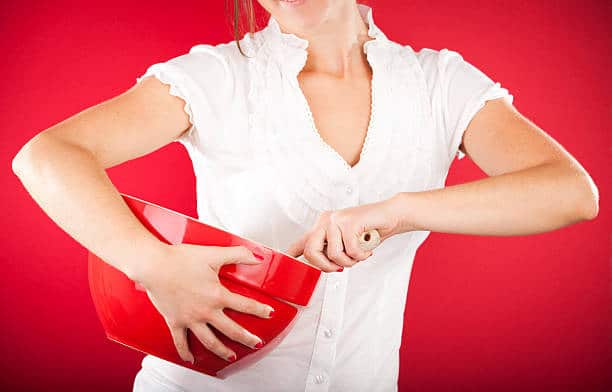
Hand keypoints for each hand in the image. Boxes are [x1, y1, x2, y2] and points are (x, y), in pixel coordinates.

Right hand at [134, 243, 274, 363]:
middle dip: (247, 338)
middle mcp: (206, 311)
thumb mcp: (214, 254)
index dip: (260, 310)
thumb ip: (238, 254)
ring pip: (210, 341)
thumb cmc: (182, 259)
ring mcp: (190, 319)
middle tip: (256, 343)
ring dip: (222, 351)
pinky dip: (185, 353)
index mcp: (217, 295)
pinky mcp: (175, 321)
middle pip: (232, 330)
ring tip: (231, 356)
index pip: (245, 305)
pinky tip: (191, 359)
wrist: (154, 265)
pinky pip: (181, 342)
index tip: (269, 314)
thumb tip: (256, 257)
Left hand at [286, 197, 399, 271]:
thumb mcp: (347, 242)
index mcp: (322, 225)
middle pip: (311, 251)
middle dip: (326, 266)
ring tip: (359, 254)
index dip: (290, 253)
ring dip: (350, 261)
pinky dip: (361, 256)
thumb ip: (333, 251)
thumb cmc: (370, 230)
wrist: (391, 215)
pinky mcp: (349, 222)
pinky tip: (367, 249)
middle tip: (340, 268)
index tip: (283, 261)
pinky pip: (350, 251)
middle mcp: (325, 220)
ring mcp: (336, 219)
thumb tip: (326, 267)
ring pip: (333, 254)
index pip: (302, 242)